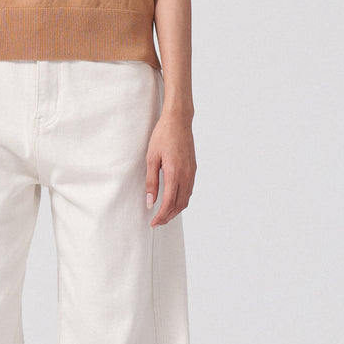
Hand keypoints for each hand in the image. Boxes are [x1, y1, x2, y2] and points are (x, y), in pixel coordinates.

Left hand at [145, 110, 195, 226]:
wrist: (179, 121)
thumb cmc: (163, 136)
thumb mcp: (151, 158)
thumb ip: (151, 182)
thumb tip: (150, 201)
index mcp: (174, 173)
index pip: (168, 203)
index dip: (161, 216)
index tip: (153, 223)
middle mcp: (186, 175)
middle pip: (179, 205)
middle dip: (168, 217)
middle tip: (157, 222)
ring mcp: (191, 172)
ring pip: (186, 199)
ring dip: (175, 210)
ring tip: (164, 214)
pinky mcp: (193, 169)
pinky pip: (189, 190)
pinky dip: (182, 200)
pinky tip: (173, 200)